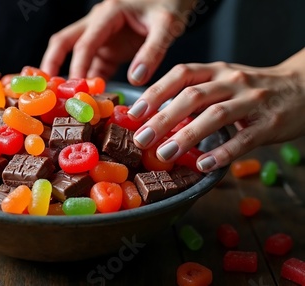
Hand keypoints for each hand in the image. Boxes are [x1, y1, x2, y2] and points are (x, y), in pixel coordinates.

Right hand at [40, 0, 194, 83]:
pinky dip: (89, 83)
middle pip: (63, 42)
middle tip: (45, 88)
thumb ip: (152, 51)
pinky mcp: (109, 50)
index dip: (77, 67)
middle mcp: (98, 24)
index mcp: (108, 14)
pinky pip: (93, 67)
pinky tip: (88, 100)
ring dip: (69, 76)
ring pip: (75, 57)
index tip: (76, 89)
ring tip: (62, 98)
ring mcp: (101, 38)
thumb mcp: (166, 26)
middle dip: (51, 64)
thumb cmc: (169, 4)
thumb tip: (136, 79)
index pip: (85, 42)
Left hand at [128, 48, 304, 171]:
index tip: (134, 113)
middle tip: (141, 139)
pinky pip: (243, 140)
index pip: (180, 75)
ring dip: (186, 136)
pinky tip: (203, 165)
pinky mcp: (269, 123)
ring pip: (215, 116)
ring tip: (165, 154)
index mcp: (216, 70)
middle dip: (163, 118)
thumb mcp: (222, 83)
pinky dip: (221, 153)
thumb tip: (155, 120)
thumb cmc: (251, 90)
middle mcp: (232, 81)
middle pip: (192, 97)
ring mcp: (252, 101)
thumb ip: (193, 98)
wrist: (302, 88)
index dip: (155, 93)